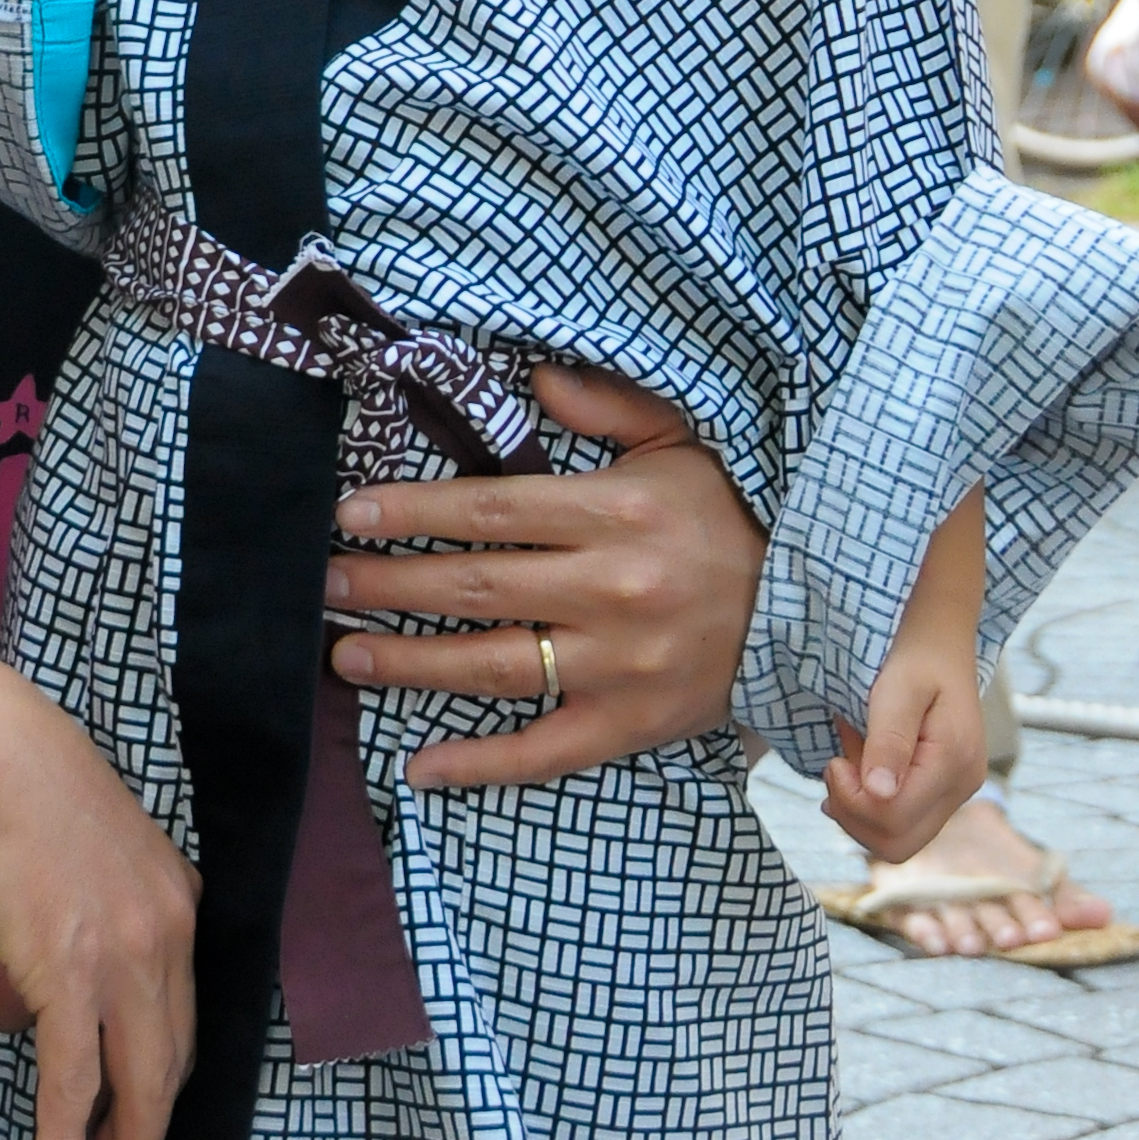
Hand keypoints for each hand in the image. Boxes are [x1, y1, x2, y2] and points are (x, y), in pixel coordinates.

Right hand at [0, 671, 196, 1139]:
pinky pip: (76, 1074)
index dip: (161, 1076)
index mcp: (175, 897)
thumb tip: (24, 1012)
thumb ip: (60, 938)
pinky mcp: (71, 967)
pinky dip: (68, 1136)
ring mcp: (125, 950)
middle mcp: (168, 927)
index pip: (179, 1011)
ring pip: (138, 1078)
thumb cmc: (8, 793)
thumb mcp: (63, 867)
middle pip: (171, 1056)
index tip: (143, 1121)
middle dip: (152, 1130)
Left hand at [323, 363, 763, 788]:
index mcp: (615, 512)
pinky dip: (479, 764)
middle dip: (387, 586)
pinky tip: (420, 765)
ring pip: (491, 666)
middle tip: (323, 584)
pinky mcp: (632, 723)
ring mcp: (620, 664)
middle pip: (473, 587)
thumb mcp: (681, 441)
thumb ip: (607, 406)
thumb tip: (535, 374)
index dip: (411, 511)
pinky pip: (544, 750)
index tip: (350, 513)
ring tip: (345, 656)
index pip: (488, 509)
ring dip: (408, 665)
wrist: (815, 609)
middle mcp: (612, 589)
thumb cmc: (732, 516)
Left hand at [819, 645, 987, 863]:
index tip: (834, 761)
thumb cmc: (914, 656)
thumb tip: (878, 794)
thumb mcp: (895, 689)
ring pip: (898, 840)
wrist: (939, 641)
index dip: (853, 802)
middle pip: (898, 845)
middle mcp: (962, 787)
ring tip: (848, 760)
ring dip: (859, 809)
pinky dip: (870, 805)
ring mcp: (955, 792)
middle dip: (853, 813)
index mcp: (954, 763)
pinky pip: (903, 821)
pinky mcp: (942, 790)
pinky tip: (855, 770)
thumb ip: (888, 742)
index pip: (895, 820)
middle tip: (836, 765)